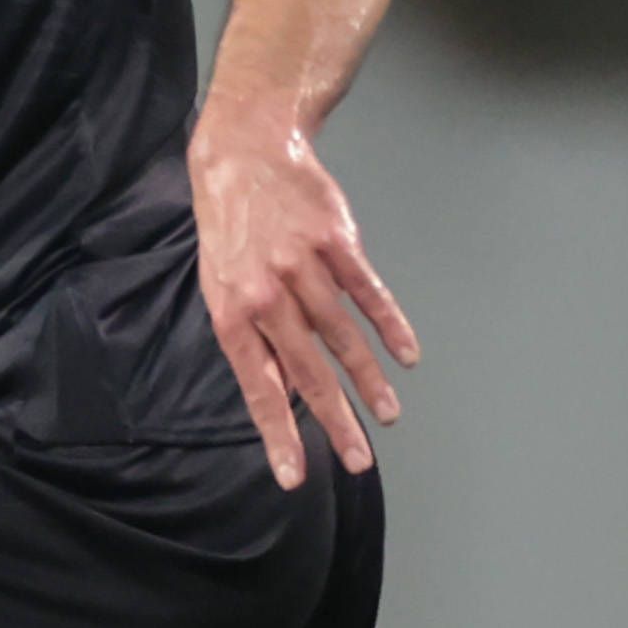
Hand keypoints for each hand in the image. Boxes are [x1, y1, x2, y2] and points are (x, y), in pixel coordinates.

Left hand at [192, 101, 417, 487]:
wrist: (244, 152)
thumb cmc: (230, 227)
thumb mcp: (221, 284)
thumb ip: (253, 334)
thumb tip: (281, 388)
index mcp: (231, 314)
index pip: (258, 388)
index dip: (279, 434)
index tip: (297, 476)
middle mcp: (266, 296)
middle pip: (307, 373)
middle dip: (335, 422)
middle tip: (360, 460)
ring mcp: (302, 268)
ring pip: (342, 338)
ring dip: (368, 381)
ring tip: (389, 415)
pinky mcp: (335, 242)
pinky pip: (367, 293)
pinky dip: (389, 325)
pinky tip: (406, 355)